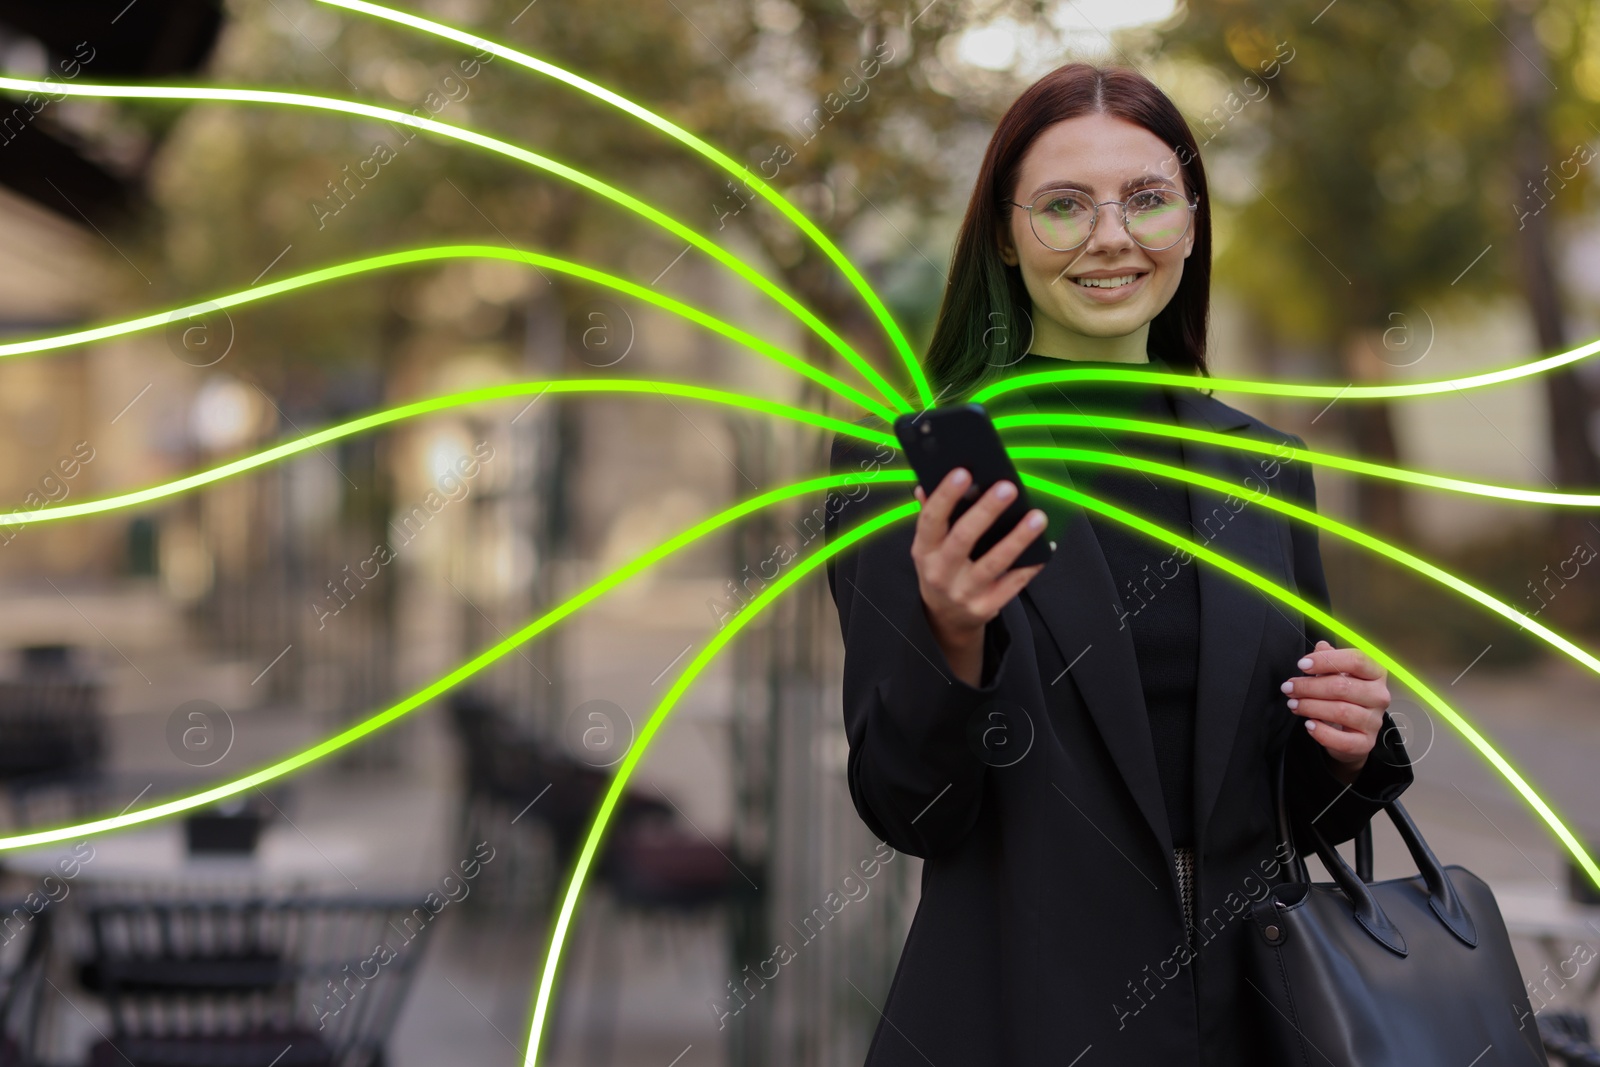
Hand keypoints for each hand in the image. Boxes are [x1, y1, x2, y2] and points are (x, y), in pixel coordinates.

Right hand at [911, 467, 1047, 685]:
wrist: (945, 618)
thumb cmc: (941, 569)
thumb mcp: (929, 547)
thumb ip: (931, 516)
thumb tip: (927, 484)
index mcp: (924, 551)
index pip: (931, 520)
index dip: (946, 495)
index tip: (963, 472)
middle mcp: (940, 572)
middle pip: (963, 539)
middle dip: (986, 511)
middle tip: (1007, 488)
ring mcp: (963, 592)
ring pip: (993, 563)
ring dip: (1017, 538)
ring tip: (1037, 517)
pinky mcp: (986, 607)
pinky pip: (1013, 584)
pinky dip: (1030, 565)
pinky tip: (1044, 548)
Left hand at [1281, 639, 1389, 784]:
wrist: (1351, 733)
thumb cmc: (1344, 697)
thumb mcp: (1337, 674)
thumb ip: (1330, 659)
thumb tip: (1321, 646)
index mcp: (1375, 673)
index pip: (1357, 660)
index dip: (1326, 661)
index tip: (1301, 665)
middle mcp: (1379, 696)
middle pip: (1343, 686)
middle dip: (1309, 686)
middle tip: (1289, 687)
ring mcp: (1375, 721)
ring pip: (1341, 712)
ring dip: (1311, 707)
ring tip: (1293, 704)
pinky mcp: (1366, 743)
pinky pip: (1343, 740)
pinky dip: (1322, 732)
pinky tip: (1309, 725)